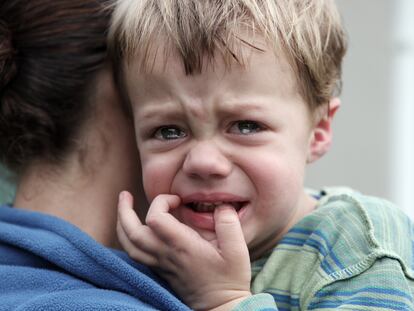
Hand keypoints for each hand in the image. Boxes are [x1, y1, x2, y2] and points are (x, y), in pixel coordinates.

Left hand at [117, 191, 251, 309]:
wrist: (220, 308)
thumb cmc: (229, 279)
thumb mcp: (237, 251)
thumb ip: (229, 224)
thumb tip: (221, 205)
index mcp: (182, 246)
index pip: (155, 219)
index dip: (161, 202)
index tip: (178, 200)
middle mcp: (166, 255)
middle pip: (132, 233)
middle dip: (124, 211)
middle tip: (125, 195)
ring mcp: (160, 264)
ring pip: (129, 245)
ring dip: (122, 225)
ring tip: (124, 208)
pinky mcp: (160, 270)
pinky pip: (134, 254)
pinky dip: (128, 238)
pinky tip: (134, 229)